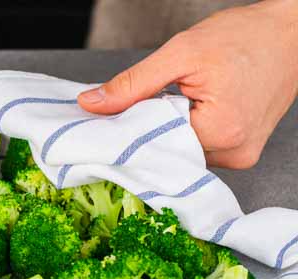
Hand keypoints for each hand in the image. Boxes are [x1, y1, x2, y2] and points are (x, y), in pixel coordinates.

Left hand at [78, 0, 297, 168]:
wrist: (292, 32)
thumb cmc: (244, 36)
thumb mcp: (181, 53)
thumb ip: (132, 84)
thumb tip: (91, 104)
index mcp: (221, 132)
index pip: (153, 146)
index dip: (129, 131)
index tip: (110, 119)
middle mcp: (234, 153)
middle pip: (168, 153)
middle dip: (148, 132)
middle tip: (141, 104)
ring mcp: (241, 156)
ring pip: (183, 152)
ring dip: (168, 132)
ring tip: (175, 101)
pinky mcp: (243, 152)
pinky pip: (200, 149)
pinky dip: (186, 133)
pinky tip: (187, 111)